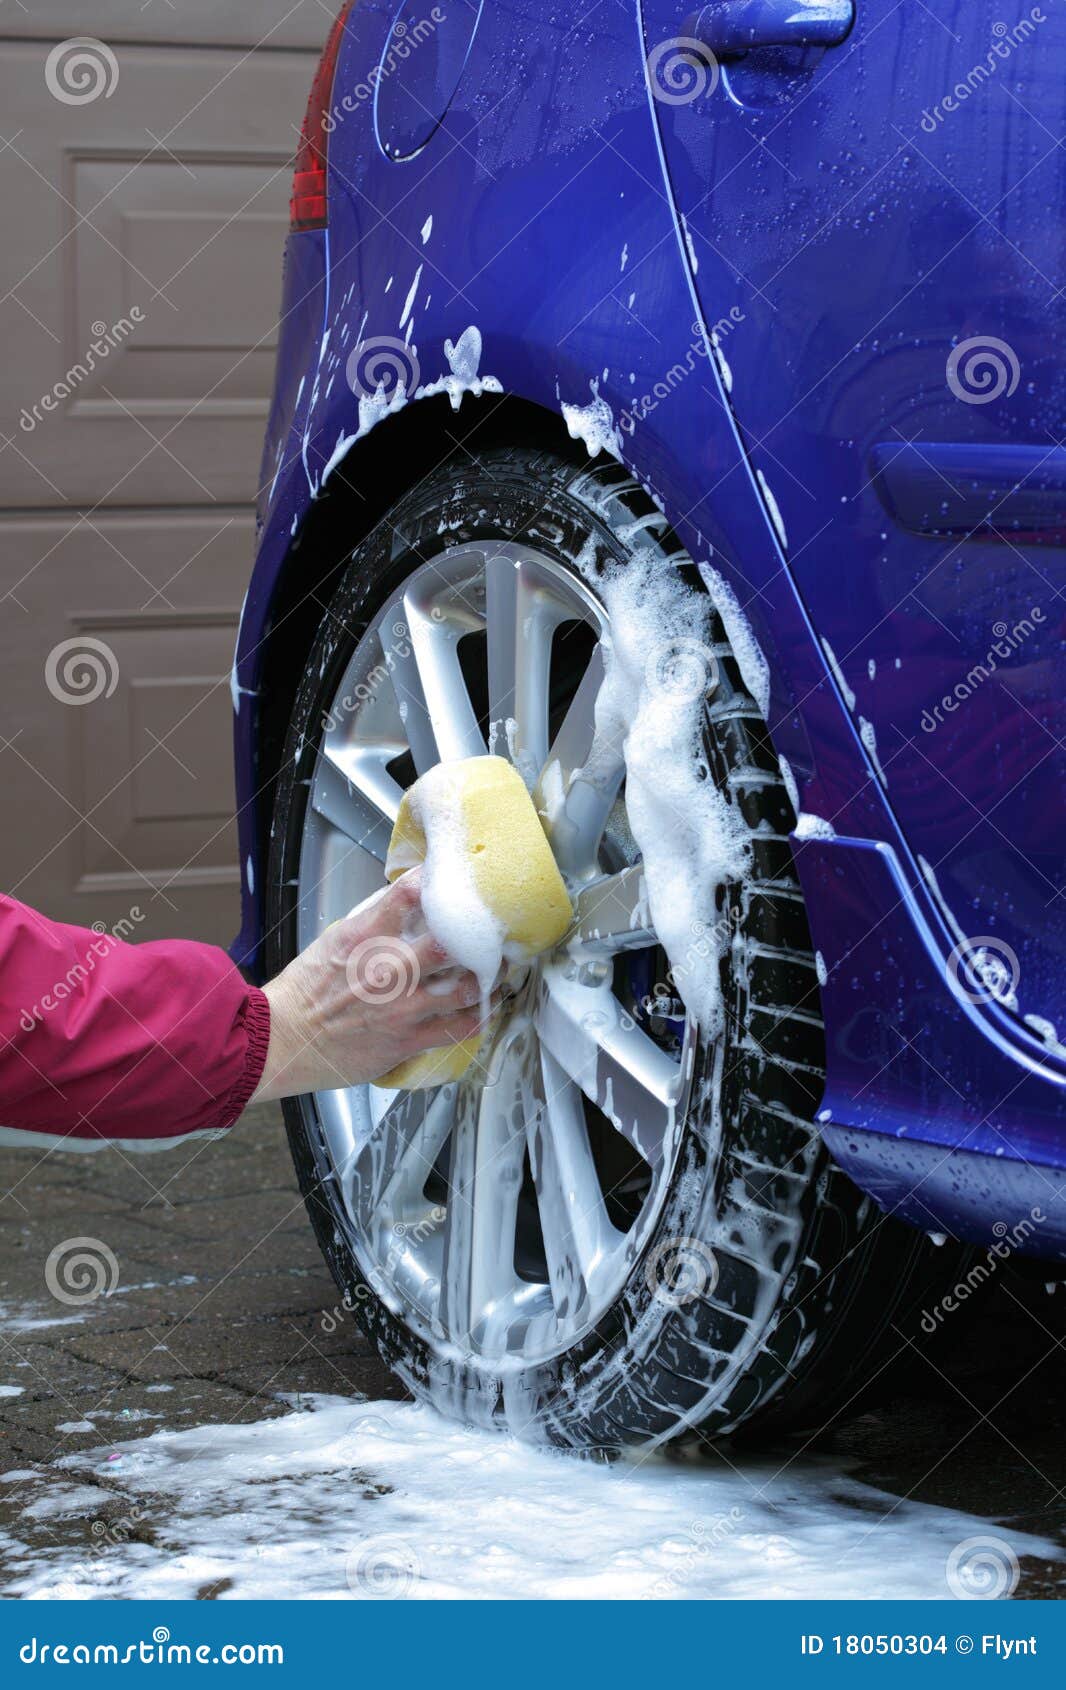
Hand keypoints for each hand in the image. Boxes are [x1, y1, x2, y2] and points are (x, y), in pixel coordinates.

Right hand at [251, 872, 492, 1101]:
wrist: (284, 1040)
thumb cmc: (306, 992)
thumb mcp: (334, 940)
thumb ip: (373, 921)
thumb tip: (406, 903)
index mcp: (366, 936)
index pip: (411, 892)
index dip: (438, 882)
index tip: (456, 884)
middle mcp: (389, 969)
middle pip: (451, 940)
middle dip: (478, 935)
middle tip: (493, 933)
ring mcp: (402, 1006)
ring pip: (467, 988)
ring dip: (487, 979)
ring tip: (495, 974)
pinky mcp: (408, 1039)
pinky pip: (459, 1028)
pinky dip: (477, 1018)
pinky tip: (482, 1011)